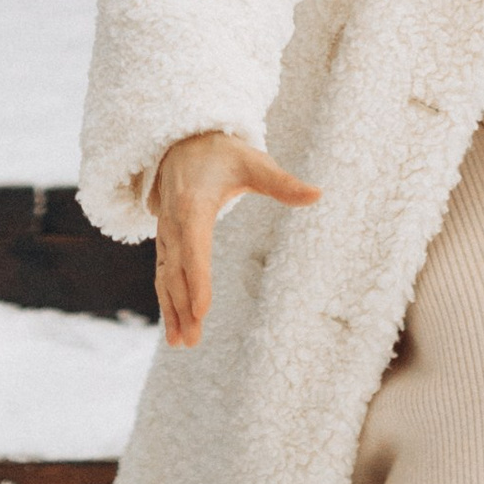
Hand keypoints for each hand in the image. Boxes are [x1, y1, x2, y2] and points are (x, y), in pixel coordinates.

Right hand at [149, 131, 319, 349]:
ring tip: (182, 343)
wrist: (182, 140)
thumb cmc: (222, 153)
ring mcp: (166, 232)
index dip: (198, 279)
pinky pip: (163, 273)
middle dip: (184, 306)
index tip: (202, 310)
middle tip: (194, 340)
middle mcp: (174, 221)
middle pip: (177, 270)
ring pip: (166, 276)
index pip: (195, 247)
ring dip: (172, 310)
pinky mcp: (166, 240)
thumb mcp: (253, 161)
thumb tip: (319, 194)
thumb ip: (283, 182)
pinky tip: (175, 326)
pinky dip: (167, 300)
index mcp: (193, 204)